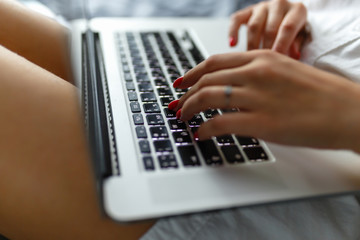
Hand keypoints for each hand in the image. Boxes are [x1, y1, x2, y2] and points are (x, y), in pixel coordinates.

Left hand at [170, 50, 359, 151]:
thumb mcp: (286, 72)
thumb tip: (233, 87)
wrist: (348, 111)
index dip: (191, 72)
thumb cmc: (322, 94)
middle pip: (206, 80)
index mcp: (262, 58)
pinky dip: (204, 128)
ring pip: (207, 98)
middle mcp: (257, 73)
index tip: (180, 82)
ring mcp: (258, 97)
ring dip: (189, 109)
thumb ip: (258, 75)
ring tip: (183, 118)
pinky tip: (201, 134)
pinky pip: (219, 123)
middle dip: (185, 94)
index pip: (215, 61)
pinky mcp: (261, 122)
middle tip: (176, 104)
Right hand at [229, 0, 307, 58]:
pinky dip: (232, 32)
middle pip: (270, 28)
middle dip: (266, 48)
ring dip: (252, 45)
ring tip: (251, 59)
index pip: (288, 27)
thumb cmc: (295, 30)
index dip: (281, 44)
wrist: (285, 16)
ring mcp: (262, 7)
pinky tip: (232, 44)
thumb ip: (296, 45)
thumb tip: (293, 56)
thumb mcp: (302, 36)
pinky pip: (236, 20)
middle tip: (264, 64)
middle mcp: (279, 4)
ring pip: (254, 26)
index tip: (276, 59)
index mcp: (297, 10)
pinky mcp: (247, 11)